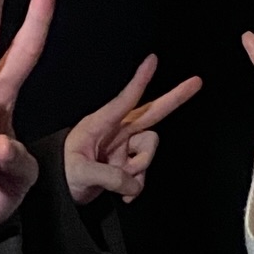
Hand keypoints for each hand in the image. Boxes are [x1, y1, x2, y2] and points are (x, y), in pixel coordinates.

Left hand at [64, 57, 201, 205]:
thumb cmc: (60, 173)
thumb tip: (135, 185)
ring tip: (116, 184)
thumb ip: (110, 176)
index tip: (152, 58)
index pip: (126, 99)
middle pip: (152, 112)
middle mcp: (116, 133)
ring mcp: (123, 149)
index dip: (140, 80)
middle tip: (197, 81)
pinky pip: (143, 174)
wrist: (56, 193)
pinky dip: (136, 187)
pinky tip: (124, 196)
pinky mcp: (126, 166)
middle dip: (175, 98)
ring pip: (149, 153)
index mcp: (100, 124)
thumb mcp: (80, 172)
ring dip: (139, 171)